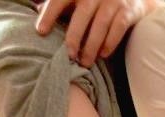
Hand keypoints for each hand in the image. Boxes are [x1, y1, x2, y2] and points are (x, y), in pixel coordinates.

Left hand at [36, 0, 154, 66]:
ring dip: (92, 46)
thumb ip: (61, 3)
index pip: (60, 0)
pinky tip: (103, 55)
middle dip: (74, 37)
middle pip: (82, 15)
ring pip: (101, 25)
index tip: (40, 32)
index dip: (49, 15)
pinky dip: (110, 43)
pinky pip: (118, 28)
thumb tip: (36, 10)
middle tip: (69, 56)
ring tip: (85, 62)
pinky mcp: (128, 11)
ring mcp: (113, 1)